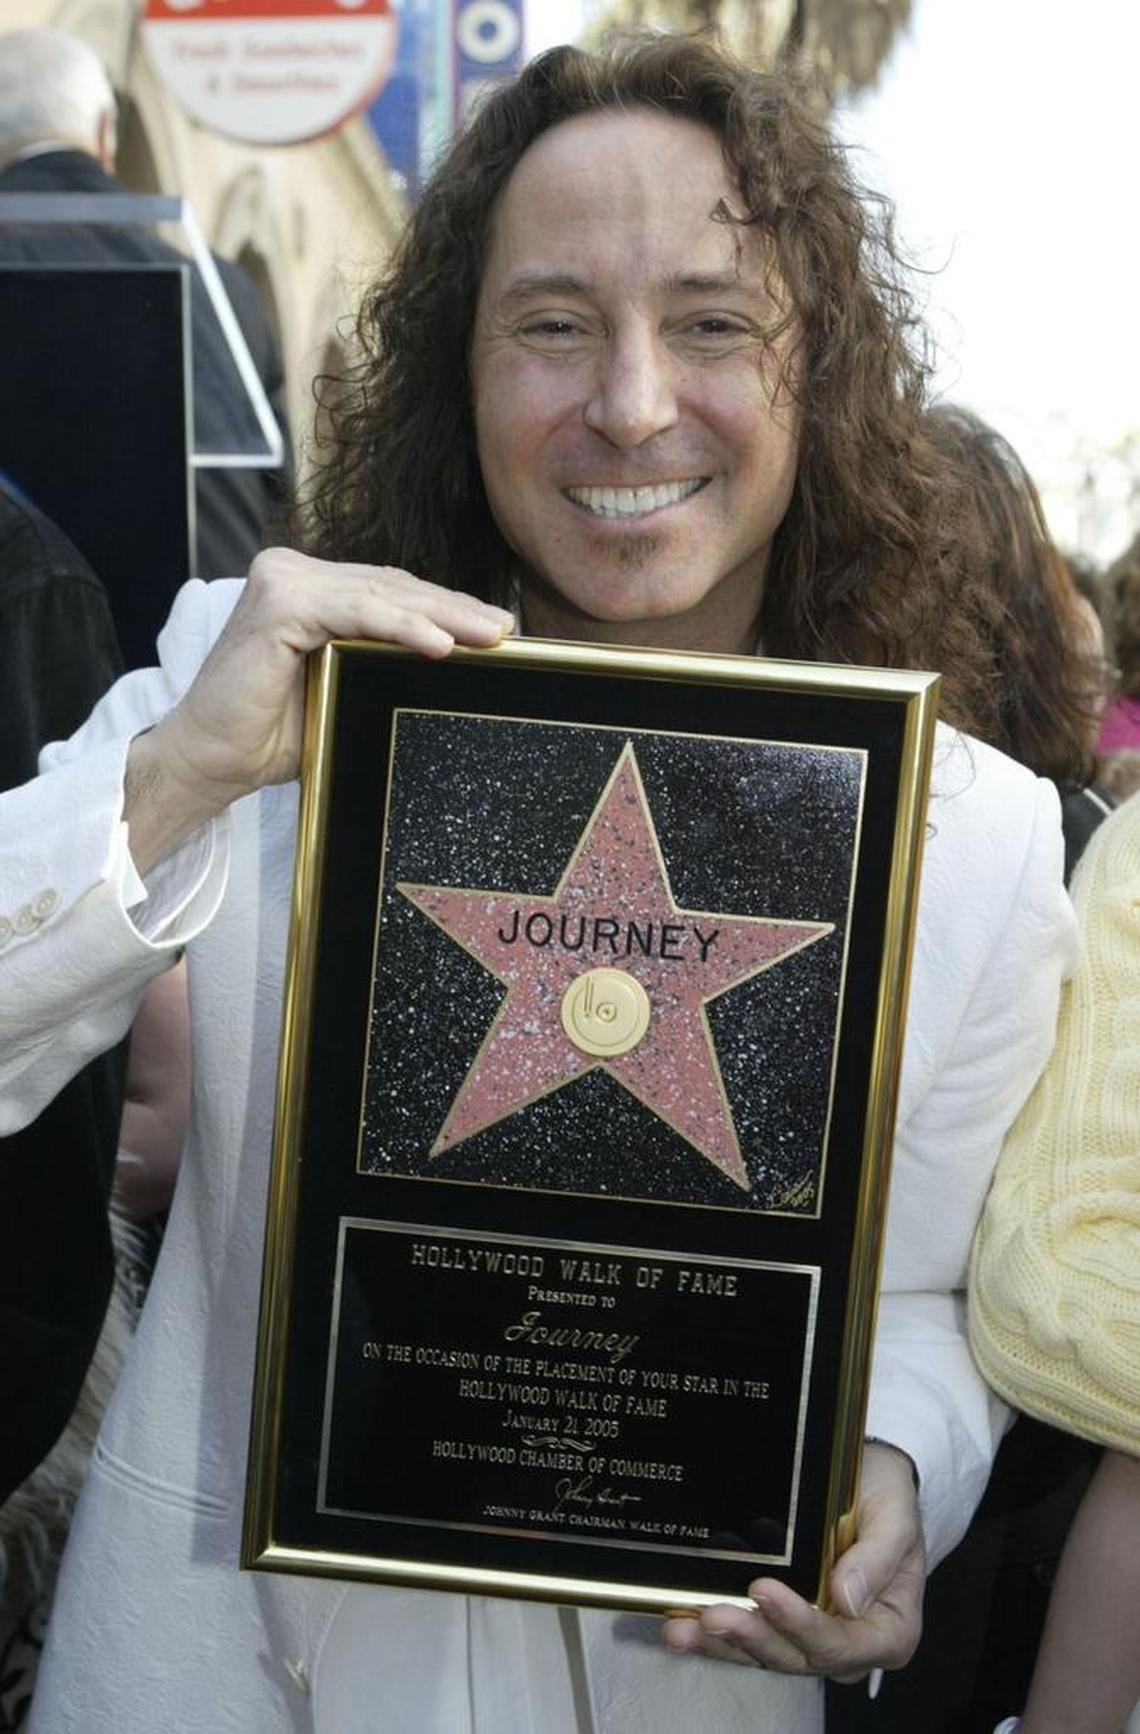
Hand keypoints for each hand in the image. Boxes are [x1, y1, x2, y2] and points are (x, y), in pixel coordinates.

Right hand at [125, 549, 513, 871]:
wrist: (211, 761)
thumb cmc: (272, 733)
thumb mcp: (343, 688)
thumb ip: (381, 662)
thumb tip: (454, 659)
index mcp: (308, 587)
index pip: (389, 591)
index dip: (443, 608)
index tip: (495, 628)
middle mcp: (293, 573)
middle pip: (391, 588)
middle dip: (453, 610)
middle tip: (504, 630)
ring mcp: (283, 582)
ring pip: (380, 595)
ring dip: (440, 617)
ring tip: (487, 637)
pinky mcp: (278, 605)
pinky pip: (354, 612)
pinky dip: (400, 627)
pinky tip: (439, 644)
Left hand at [662, 1442, 925, 1681]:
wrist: (868, 1480)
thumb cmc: (886, 1498)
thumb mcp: (895, 1516)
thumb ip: (878, 1558)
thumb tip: (846, 1599)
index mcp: (888, 1630)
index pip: (841, 1643)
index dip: (801, 1625)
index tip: (765, 1591)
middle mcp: (849, 1645)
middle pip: (796, 1656)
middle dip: (753, 1637)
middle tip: (713, 1614)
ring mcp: (811, 1636)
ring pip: (765, 1652)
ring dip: (723, 1644)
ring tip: (685, 1628)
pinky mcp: (781, 1623)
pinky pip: (750, 1635)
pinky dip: (714, 1634)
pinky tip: (682, 1624)